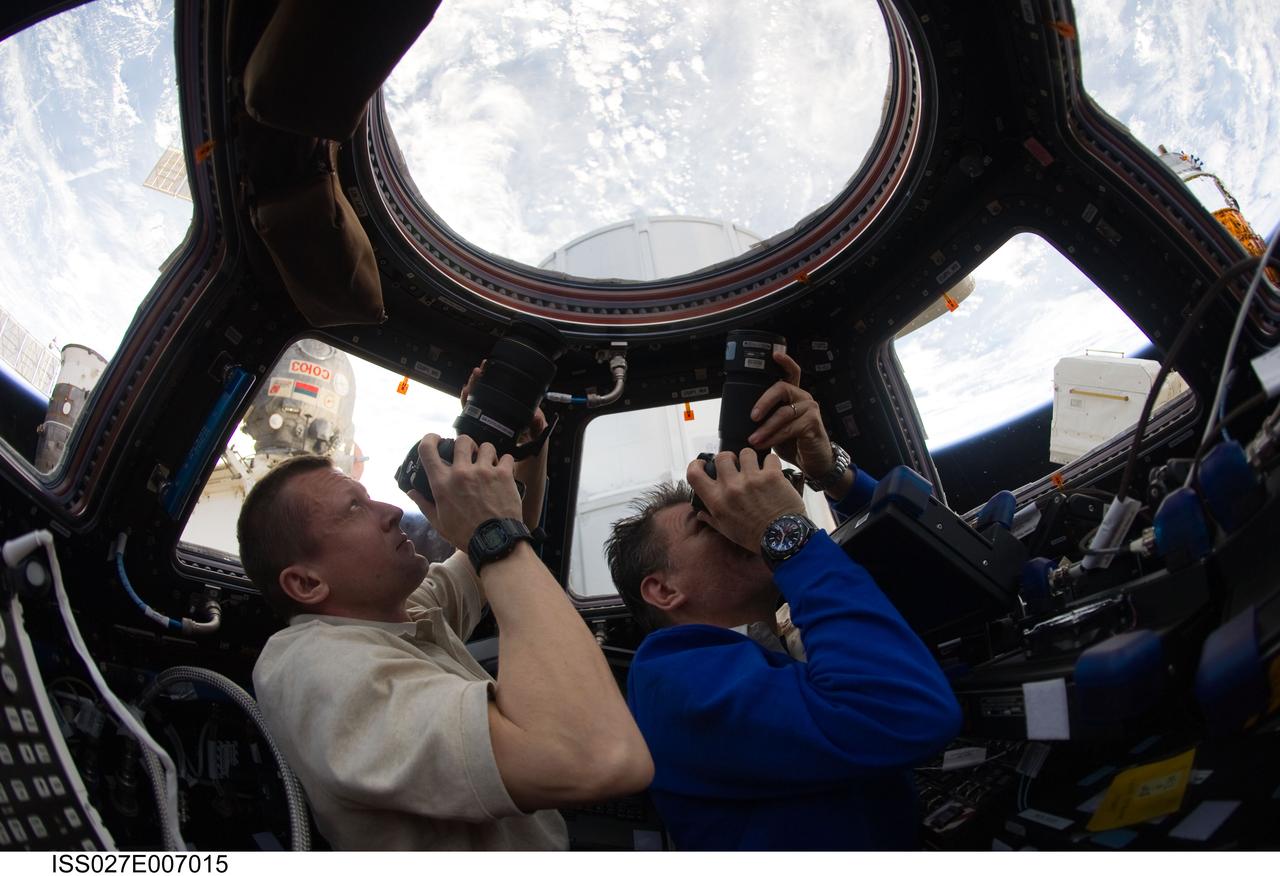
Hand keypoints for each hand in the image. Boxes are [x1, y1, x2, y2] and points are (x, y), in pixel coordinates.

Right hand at [411, 434, 522, 548]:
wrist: (494, 542)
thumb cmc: (464, 534)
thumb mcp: (438, 522)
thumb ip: (424, 504)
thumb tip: (411, 492)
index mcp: (442, 483)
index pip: (427, 449)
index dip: (430, 438)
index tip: (436, 439)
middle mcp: (461, 473)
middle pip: (462, 440)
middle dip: (466, 445)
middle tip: (470, 454)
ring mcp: (483, 472)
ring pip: (486, 446)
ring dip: (486, 453)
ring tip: (488, 463)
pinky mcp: (503, 475)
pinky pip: (506, 457)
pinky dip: (505, 462)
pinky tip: (503, 471)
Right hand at [686, 447, 805, 552]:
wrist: (782, 539)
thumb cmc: (753, 536)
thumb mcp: (727, 530)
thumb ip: (711, 518)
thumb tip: (700, 513)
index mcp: (717, 501)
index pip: (694, 474)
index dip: (697, 464)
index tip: (704, 464)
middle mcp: (731, 487)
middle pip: (722, 457)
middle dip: (728, 458)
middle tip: (736, 465)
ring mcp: (752, 480)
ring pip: (746, 452)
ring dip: (750, 459)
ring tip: (756, 468)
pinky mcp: (772, 476)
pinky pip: (770, 458)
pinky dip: (771, 463)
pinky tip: (772, 472)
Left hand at [746, 350, 835, 484]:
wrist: (813, 461)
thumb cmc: (794, 442)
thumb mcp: (776, 426)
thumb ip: (766, 417)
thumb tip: (740, 417)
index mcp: (794, 395)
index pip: (791, 372)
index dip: (784, 362)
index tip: (773, 355)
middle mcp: (803, 398)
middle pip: (782, 388)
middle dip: (764, 401)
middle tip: (752, 416)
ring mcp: (810, 409)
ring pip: (783, 413)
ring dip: (765, 428)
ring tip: (753, 439)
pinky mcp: (813, 424)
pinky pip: (789, 428)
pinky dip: (774, 437)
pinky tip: (764, 443)